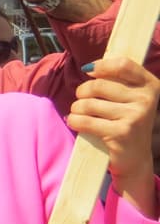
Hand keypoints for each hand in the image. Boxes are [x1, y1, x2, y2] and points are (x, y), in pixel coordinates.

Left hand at [68, 57, 159, 216]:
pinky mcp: (120, 132)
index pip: (123, 64)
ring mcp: (135, 116)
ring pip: (88, 104)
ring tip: (79, 114)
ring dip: (76, 109)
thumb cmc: (126, 123)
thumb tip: (90, 67)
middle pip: (97, 85)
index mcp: (150, 86)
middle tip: (81, 101)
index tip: (88, 71)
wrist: (135, 158)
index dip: (101, 65)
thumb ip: (117, 81)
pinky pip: (84, 121)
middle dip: (82, 93)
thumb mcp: (130, 99)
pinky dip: (74, 121)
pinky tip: (75, 122)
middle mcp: (146, 99)